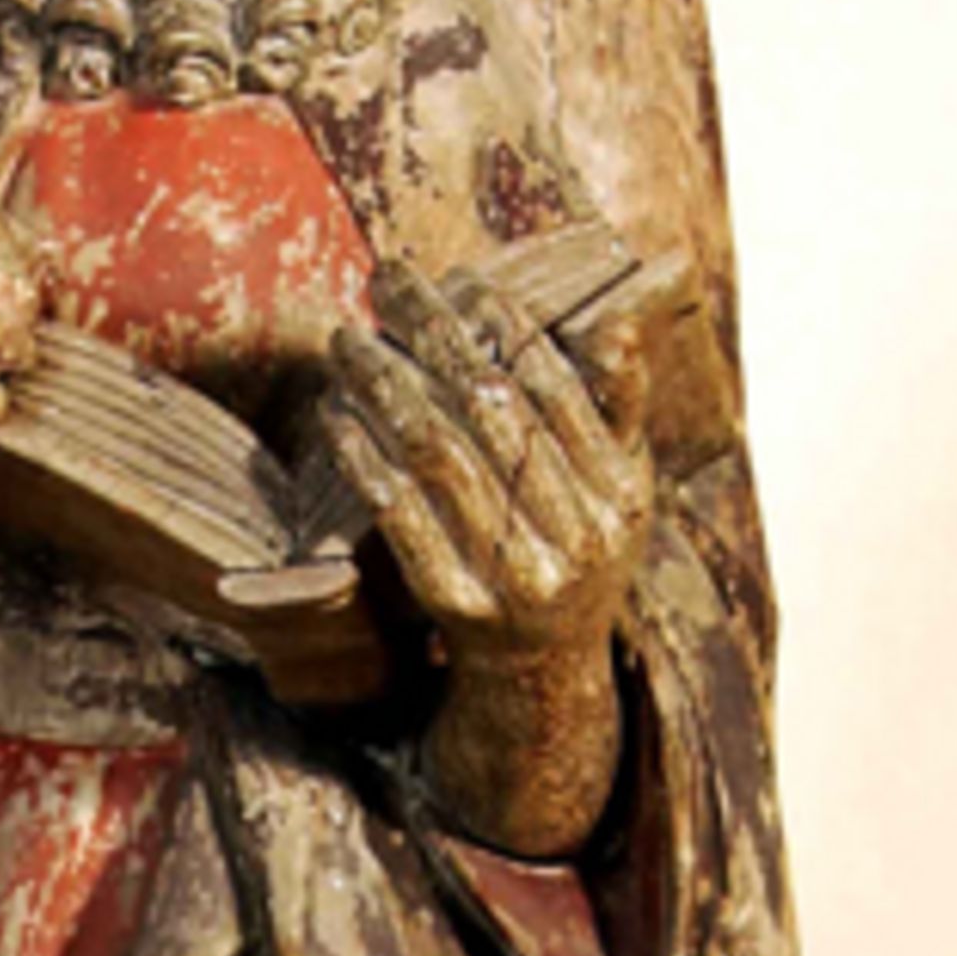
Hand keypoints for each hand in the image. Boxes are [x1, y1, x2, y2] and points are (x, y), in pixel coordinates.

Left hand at [324, 257, 652, 650]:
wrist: (542, 673)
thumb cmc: (576, 551)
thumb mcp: (619, 487)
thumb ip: (616, 406)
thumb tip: (617, 322)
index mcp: (620, 497)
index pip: (556, 388)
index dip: (505, 329)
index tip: (460, 283)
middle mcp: (575, 538)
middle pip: (490, 408)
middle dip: (431, 334)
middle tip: (386, 282)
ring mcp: (513, 573)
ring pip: (436, 452)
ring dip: (382, 384)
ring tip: (347, 339)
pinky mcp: (454, 603)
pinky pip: (397, 512)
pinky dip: (362, 455)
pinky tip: (337, 413)